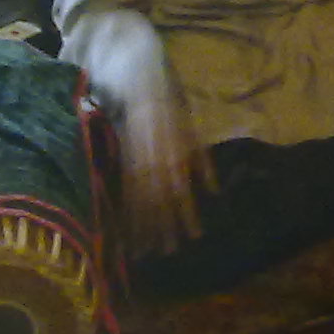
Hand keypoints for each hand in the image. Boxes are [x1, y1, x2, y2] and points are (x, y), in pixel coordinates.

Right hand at [117, 91, 215, 258]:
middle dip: (164, 228)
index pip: (182, 192)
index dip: (187, 215)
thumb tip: (213, 192)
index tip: (193, 237)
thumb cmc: (173, 106)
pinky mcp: (120, 158)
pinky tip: (125, 228)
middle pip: (160, 201)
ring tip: (144, 251)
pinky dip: (125, 211)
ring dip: (142, 226)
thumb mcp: (194, 132)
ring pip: (139, 200)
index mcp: (177, 154)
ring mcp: (135, 161)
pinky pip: (122, 190)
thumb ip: (203, 163)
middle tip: (167, 252)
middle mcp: (156, 161)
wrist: (141, 81)